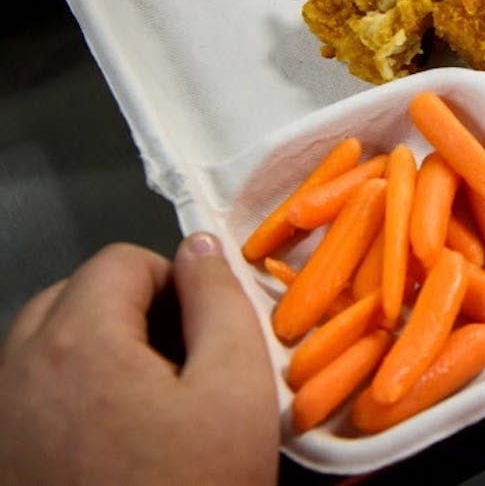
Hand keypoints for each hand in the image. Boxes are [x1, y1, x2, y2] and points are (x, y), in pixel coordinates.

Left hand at [0, 234, 278, 485]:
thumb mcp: (237, 388)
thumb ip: (221, 302)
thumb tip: (199, 250)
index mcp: (78, 341)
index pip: (120, 261)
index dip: (174, 282)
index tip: (203, 328)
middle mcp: (18, 370)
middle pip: (74, 297)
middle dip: (129, 315)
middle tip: (180, 367)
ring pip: (46, 345)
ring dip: (96, 354)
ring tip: (147, 408)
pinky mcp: (0, 456)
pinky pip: (27, 395)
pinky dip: (66, 397)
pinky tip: (111, 441)